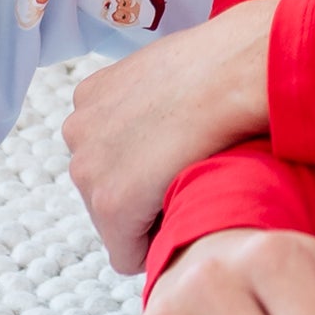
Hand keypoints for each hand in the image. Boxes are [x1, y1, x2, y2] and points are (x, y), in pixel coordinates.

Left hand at [65, 3, 277, 274]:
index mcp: (91, 95)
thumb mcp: (169, 70)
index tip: (177, 161)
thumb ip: (150, 100)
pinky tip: (185, 216)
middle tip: (187, 175)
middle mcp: (78, 129)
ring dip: (149, 215)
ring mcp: (88, 167)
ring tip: (190, 189)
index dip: (146, 165)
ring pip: (114, 222)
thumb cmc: (221, 62)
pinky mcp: (110, 204)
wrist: (237, 71)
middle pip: (106, 186)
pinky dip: (155, 247)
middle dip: (143, 191)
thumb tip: (168, 119)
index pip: (107, 153)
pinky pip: (127, 252)